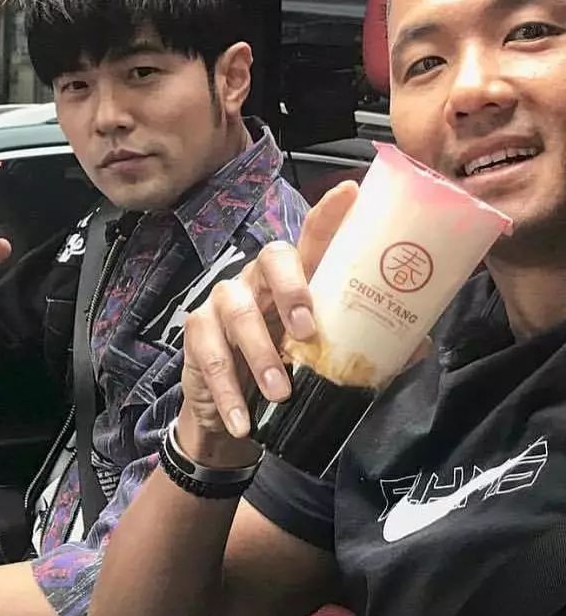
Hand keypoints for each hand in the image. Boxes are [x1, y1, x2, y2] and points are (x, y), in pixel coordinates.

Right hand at [180, 181, 358, 449]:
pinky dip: (229, 391)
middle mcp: (259, 280)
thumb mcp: (326, 365)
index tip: (351, 193)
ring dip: (260, 354)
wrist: (233, 417)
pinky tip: (243, 421)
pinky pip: (209, 355)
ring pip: (238, 310)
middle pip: (272, 258)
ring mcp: (223, 302)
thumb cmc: (285, 376)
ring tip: (280, 393)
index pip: (314, 237)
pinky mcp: (197, 333)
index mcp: (298, 280)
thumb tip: (419, 345)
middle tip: (308, 332)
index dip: (330, 214)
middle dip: (292, 289)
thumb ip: (367, 352)